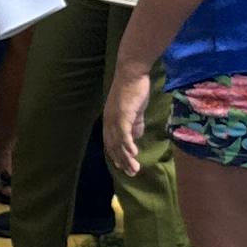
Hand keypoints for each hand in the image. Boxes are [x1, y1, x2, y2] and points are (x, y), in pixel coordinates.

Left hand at [105, 63, 155, 178]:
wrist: (132, 73)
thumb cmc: (134, 89)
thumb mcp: (134, 110)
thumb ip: (135, 123)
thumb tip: (137, 136)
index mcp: (110, 121)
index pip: (111, 142)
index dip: (116, 156)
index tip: (123, 167)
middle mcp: (109, 121)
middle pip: (114, 146)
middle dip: (122, 161)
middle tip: (131, 173)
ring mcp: (115, 118)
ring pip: (119, 143)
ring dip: (127, 158)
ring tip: (134, 169)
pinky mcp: (123, 114)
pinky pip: (124, 133)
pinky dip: (128, 145)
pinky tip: (134, 153)